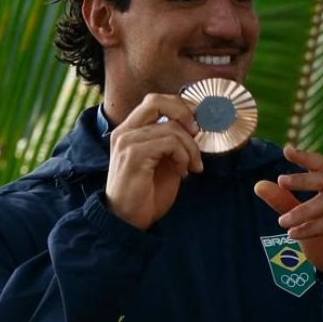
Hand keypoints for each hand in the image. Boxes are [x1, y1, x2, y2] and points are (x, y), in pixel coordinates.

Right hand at [105, 94, 202, 229]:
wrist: (129, 221)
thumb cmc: (148, 193)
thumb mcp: (166, 161)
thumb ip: (175, 142)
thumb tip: (197, 126)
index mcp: (130, 130)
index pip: (155, 101)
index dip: (181, 107)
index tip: (197, 125)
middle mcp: (124, 131)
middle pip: (158, 101)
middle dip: (185, 114)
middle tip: (197, 134)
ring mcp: (127, 141)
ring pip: (173, 128)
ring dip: (191, 149)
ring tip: (191, 167)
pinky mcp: (133, 155)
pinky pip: (170, 143)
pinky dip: (184, 156)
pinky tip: (182, 172)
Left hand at [253, 146, 322, 290]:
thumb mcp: (301, 221)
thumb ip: (284, 203)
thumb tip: (259, 185)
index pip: (322, 166)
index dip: (306, 158)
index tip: (287, 150)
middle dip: (303, 180)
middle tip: (281, 182)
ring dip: (303, 211)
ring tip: (283, 222)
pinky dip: (312, 227)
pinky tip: (295, 234)